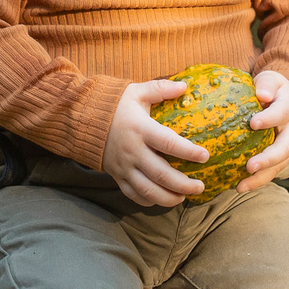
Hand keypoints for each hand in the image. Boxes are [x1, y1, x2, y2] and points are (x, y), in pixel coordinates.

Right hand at [101, 78, 209, 208]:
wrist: (83, 120)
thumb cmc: (115, 106)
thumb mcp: (137, 92)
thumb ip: (161, 88)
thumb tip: (184, 86)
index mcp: (141, 129)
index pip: (169, 143)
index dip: (189, 152)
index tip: (205, 156)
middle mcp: (133, 151)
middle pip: (162, 174)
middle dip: (184, 184)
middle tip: (200, 186)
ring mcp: (124, 167)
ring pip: (149, 191)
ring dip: (169, 198)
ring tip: (184, 197)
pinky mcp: (117, 176)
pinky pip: (134, 195)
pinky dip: (149, 201)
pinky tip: (163, 199)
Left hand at [236, 69, 288, 190]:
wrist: (285, 99)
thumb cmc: (271, 88)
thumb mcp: (270, 79)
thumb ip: (266, 84)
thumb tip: (261, 94)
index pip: (281, 113)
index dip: (269, 119)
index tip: (253, 123)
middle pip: (284, 149)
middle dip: (268, 159)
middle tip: (250, 166)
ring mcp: (286, 147)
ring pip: (278, 166)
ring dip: (261, 178)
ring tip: (240, 187)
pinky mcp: (278, 158)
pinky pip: (269, 172)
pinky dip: (255, 181)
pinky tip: (238, 187)